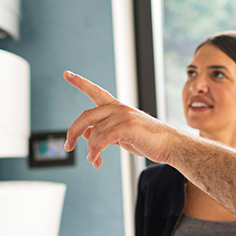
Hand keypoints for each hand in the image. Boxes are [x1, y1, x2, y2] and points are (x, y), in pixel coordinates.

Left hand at [64, 71, 179, 167]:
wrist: (169, 144)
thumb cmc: (146, 139)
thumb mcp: (120, 134)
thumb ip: (103, 131)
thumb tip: (84, 134)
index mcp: (116, 107)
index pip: (95, 91)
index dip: (80, 82)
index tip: (67, 74)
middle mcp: (118, 108)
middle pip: (86, 116)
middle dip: (72, 132)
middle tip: (68, 146)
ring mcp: (124, 116)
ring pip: (94, 132)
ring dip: (90, 150)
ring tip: (93, 160)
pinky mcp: (128, 127)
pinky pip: (102, 139)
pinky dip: (96, 151)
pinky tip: (96, 160)